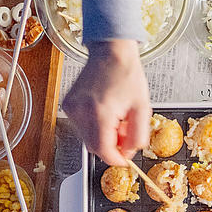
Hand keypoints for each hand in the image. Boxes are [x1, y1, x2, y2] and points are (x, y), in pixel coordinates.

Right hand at [62, 40, 150, 164]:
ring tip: (116, 118)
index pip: (104, 150)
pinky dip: (94, 126)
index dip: (116, 159)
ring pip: (88, 139)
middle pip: (95, 147)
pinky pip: (82, 127)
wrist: (111, 52)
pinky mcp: (68, 105)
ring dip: (103, 136)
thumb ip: (138, 136)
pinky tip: (104, 112)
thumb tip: (129, 153)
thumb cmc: (127, 74)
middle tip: (125, 132)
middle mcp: (82, 111)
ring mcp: (72, 108)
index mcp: (100, 112)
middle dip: (112, 146)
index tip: (125, 159)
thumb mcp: (142, 108)